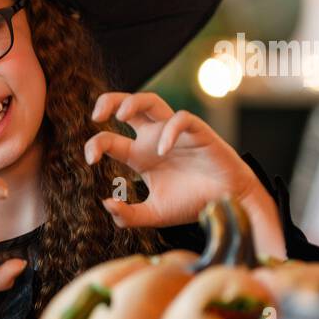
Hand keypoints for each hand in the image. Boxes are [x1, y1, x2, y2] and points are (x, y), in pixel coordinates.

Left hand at [84, 91, 285, 256]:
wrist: (227, 204)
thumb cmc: (191, 204)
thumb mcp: (154, 215)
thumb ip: (128, 216)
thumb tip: (107, 203)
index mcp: (140, 156)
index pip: (110, 140)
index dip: (95, 145)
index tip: (91, 160)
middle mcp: (154, 140)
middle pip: (128, 107)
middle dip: (108, 102)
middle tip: (96, 116)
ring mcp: (174, 134)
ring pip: (152, 101)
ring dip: (133, 102)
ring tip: (121, 114)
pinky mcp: (198, 132)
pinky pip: (181, 119)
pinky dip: (170, 131)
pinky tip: (163, 151)